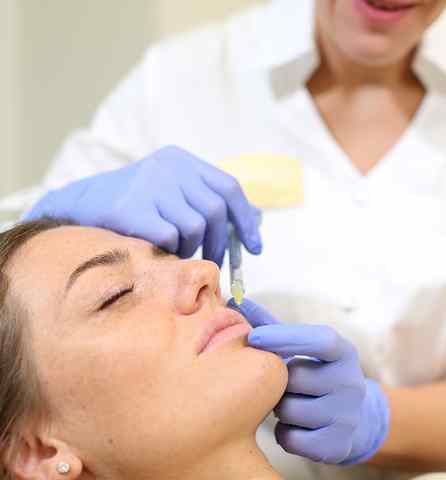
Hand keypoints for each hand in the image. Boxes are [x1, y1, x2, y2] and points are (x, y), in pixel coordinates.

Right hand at [25, 145, 261, 265]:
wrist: (80, 208)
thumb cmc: (135, 206)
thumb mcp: (173, 194)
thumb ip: (208, 202)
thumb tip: (255, 220)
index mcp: (181, 161)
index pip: (228, 188)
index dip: (246, 220)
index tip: (255, 247)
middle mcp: (167, 167)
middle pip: (215, 211)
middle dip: (219, 242)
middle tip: (213, 259)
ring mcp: (148, 185)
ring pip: (194, 227)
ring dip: (190, 247)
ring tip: (174, 248)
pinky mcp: (130, 208)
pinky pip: (169, 238)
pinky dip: (168, 250)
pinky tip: (156, 248)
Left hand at [229, 299, 389, 464]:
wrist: (348, 417)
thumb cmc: (312, 372)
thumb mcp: (299, 346)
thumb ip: (269, 324)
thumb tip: (237, 300)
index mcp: (343, 352)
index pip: (319, 340)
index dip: (285, 337)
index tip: (253, 337)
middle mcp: (351, 383)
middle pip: (296, 378)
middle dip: (278, 381)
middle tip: (279, 381)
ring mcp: (348, 416)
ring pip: (291, 410)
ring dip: (278, 407)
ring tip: (286, 401)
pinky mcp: (338, 446)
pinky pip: (293, 440)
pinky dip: (284, 433)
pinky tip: (291, 424)